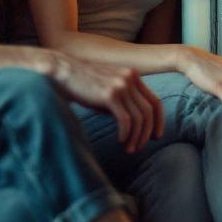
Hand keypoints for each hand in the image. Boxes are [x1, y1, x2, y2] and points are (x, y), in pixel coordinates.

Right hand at [47, 51, 163, 153]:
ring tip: (129, 149)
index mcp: (132, 76)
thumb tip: (135, 126)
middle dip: (147, 133)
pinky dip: (126, 134)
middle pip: (150, 111)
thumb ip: (123, 102)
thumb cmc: (83, 85)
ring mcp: (121, 85)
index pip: (155, 101)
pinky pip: (126, 120)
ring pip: (139, 118)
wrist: (62, 72)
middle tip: (140, 147)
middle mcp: (130, 78)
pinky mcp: (109, 95)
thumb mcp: (108, 90)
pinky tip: (120, 140)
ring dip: (136, 137)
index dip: (159, 121)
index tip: (156, 136)